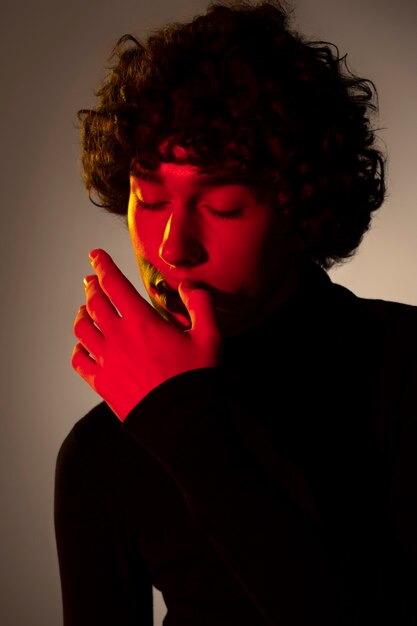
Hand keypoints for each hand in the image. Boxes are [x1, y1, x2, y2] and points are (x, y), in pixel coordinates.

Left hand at [71, 248, 221, 420]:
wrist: (181, 420)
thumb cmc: (195, 377)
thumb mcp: (209, 336)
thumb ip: (200, 304)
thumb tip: (189, 285)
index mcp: (141, 321)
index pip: (114, 284)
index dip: (103, 266)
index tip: (96, 256)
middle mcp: (118, 336)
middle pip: (95, 303)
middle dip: (92, 287)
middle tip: (91, 279)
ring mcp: (106, 360)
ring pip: (82, 329)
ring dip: (82, 314)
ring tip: (84, 309)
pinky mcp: (101, 382)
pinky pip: (79, 360)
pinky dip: (78, 348)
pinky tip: (82, 345)